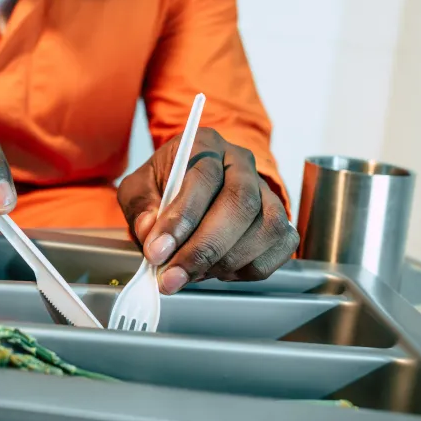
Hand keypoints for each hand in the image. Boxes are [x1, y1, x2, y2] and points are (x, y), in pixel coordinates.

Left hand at [117, 128, 298, 293]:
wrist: (188, 190)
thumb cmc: (164, 186)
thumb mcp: (138, 188)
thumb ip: (140, 206)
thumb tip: (149, 231)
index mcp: (205, 145)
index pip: (202, 178)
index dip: (181, 219)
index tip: (157, 252)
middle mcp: (241, 164)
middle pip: (241, 203)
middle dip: (204, 248)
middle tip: (173, 276)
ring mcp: (267, 191)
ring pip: (266, 227)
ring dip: (226, 261)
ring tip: (192, 274)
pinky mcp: (281, 220)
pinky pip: (279, 248)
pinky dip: (247, 268)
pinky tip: (218, 270)